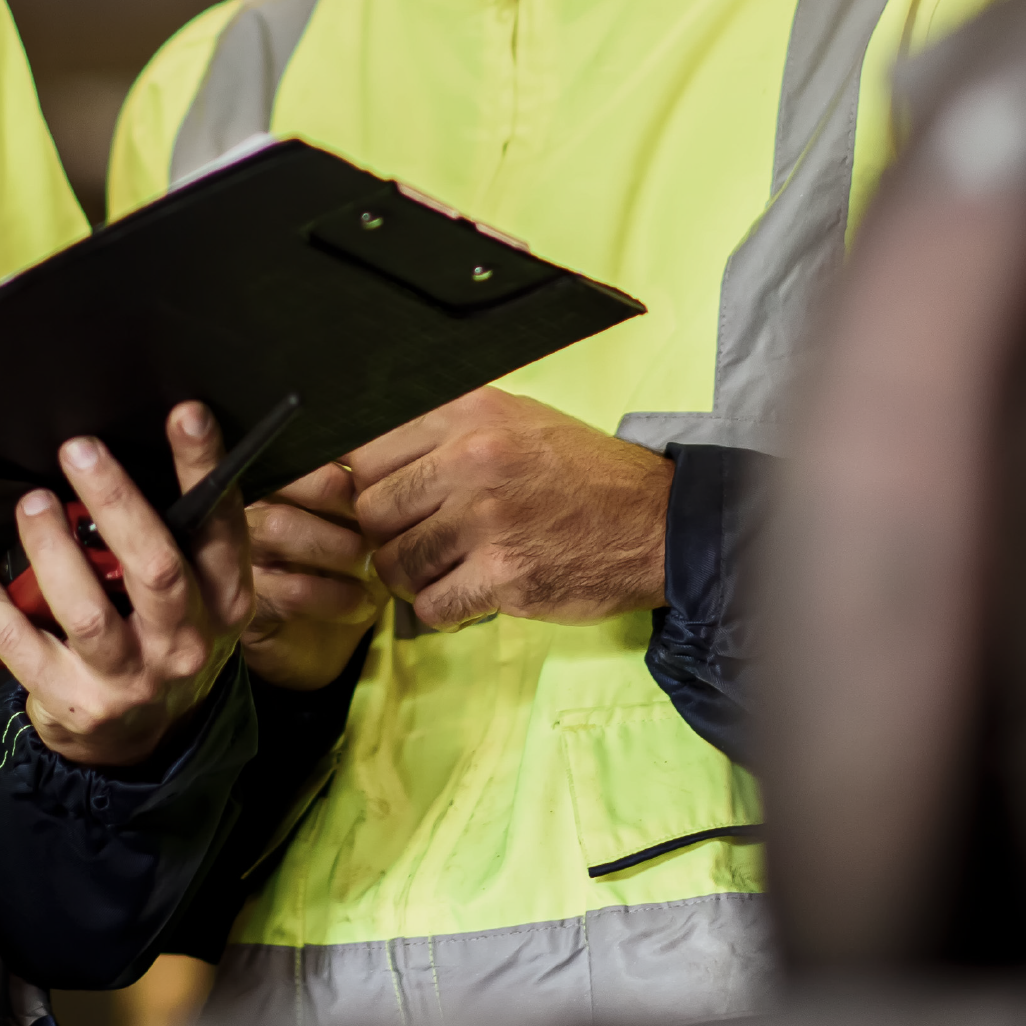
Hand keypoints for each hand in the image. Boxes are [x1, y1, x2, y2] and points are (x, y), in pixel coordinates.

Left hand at [0, 403, 252, 766]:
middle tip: (79, 450)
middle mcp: (183, 642)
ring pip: (86, 611)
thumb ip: (179, 536)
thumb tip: (133, 448)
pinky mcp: (71, 699)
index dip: (203, 470)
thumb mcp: (197, 594)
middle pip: (155, 568)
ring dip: (52, 550)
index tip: (185, 414)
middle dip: (116, 503)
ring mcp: (127, 677)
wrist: (144, 739)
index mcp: (222, 602)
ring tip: (32, 503)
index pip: (220, 528)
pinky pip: (20, 643)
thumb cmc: (164, 636)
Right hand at [244, 463, 387, 689]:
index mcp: (274, 480)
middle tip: (376, 523)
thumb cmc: (344, 571)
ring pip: (280, 527)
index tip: (381, 487)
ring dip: (339, 547)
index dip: (342, 464)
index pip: (297, 449)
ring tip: (372, 566)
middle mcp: (247, 509)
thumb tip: (391, 466)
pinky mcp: (247, 603)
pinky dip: (337, 596)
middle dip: (337, 497)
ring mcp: (239, 555)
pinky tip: (363, 603)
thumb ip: (363, 491)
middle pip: (282, 479)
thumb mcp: (359, 527)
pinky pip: (290, 590)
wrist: (321, 646)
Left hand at [347, 387, 672, 629]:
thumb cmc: (582, 475)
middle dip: (384, 536)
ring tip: (442, 572)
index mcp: (469, 414)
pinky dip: (442, 610)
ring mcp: (487, 520)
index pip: (365, 452)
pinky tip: (467, 596)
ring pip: (394, 563)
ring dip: (410, 578)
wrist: (660, 523)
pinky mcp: (504, 576)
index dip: (366, 485)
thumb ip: (445, 432)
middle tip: (414, 543)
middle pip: (371, 510)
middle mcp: (472, 460)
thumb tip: (365, 457)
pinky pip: (432, 606)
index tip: (387, 502)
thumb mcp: (515, 421)